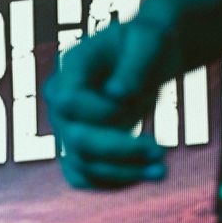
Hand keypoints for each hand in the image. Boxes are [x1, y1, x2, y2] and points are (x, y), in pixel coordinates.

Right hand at [44, 17, 172, 189]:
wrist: (148, 57)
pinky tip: (145, 175)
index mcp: (69, 71)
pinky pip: (85, 179)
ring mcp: (66, 131)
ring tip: (161, 171)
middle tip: (160, 150)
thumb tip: (117, 95)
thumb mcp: (150, 39)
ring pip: (83, 167)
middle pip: (77, 142)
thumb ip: (135, 63)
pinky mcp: (77, 151)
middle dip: (120, 150)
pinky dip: (115, 183)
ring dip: (124, 173)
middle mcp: (60, 105)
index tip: (137, 101)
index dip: (102, 111)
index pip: (69, 102)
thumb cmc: (148, 42)